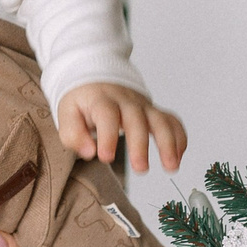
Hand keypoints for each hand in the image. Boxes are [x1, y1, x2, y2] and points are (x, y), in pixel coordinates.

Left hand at [57, 82, 187, 173]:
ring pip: (161, 120)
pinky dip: (179, 137)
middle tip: (141, 168)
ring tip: (171, 166)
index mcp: (101, 100)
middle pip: (137, 119)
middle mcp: (125, 101)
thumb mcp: (67, 113)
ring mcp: (143, 106)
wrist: (97, 78)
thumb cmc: (83, 100)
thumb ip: (73, 134)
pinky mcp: (153, 112)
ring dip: (169, 143)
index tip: (106, 157)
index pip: (107, 115)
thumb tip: (89, 152)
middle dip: (141, 145)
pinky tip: (178, 157)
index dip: (108, 136)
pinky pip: (172, 121)